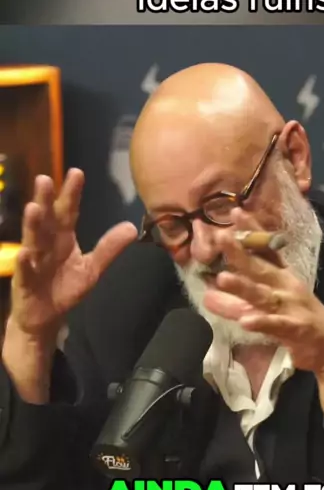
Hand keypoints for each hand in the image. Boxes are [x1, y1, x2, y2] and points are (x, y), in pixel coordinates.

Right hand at [10, 170, 137, 339]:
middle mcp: (46, 244)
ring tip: (33, 208)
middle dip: (45, 200)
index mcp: (63, 238)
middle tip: (45, 179)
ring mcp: (33, 261)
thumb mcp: (92, 269)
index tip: (77, 172)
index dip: (72, 194)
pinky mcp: (25, 281)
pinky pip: (25, 271)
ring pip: (33, 240)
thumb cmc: (65, 287)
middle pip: (47, 220)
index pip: (68, 212)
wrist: (46, 316)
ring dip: (33, 225)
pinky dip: (24, 263)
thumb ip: (109, 248)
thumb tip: (132, 227)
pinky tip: (24, 253)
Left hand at [203, 208, 323, 381]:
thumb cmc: (297, 323)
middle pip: (260, 268)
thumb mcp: (265, 310)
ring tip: (222, 278)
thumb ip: (235, 303)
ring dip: (244, 287)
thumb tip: (206, 296)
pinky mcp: (297, 327)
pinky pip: (276, 325)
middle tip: (221, 237)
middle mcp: (286, 287)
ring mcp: (292, 306)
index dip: (252, 231)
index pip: (265, 250)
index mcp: (281, 278)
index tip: (236, 212)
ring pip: (263, 295)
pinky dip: (262, 322)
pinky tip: (245, 321)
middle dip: (240, 253)